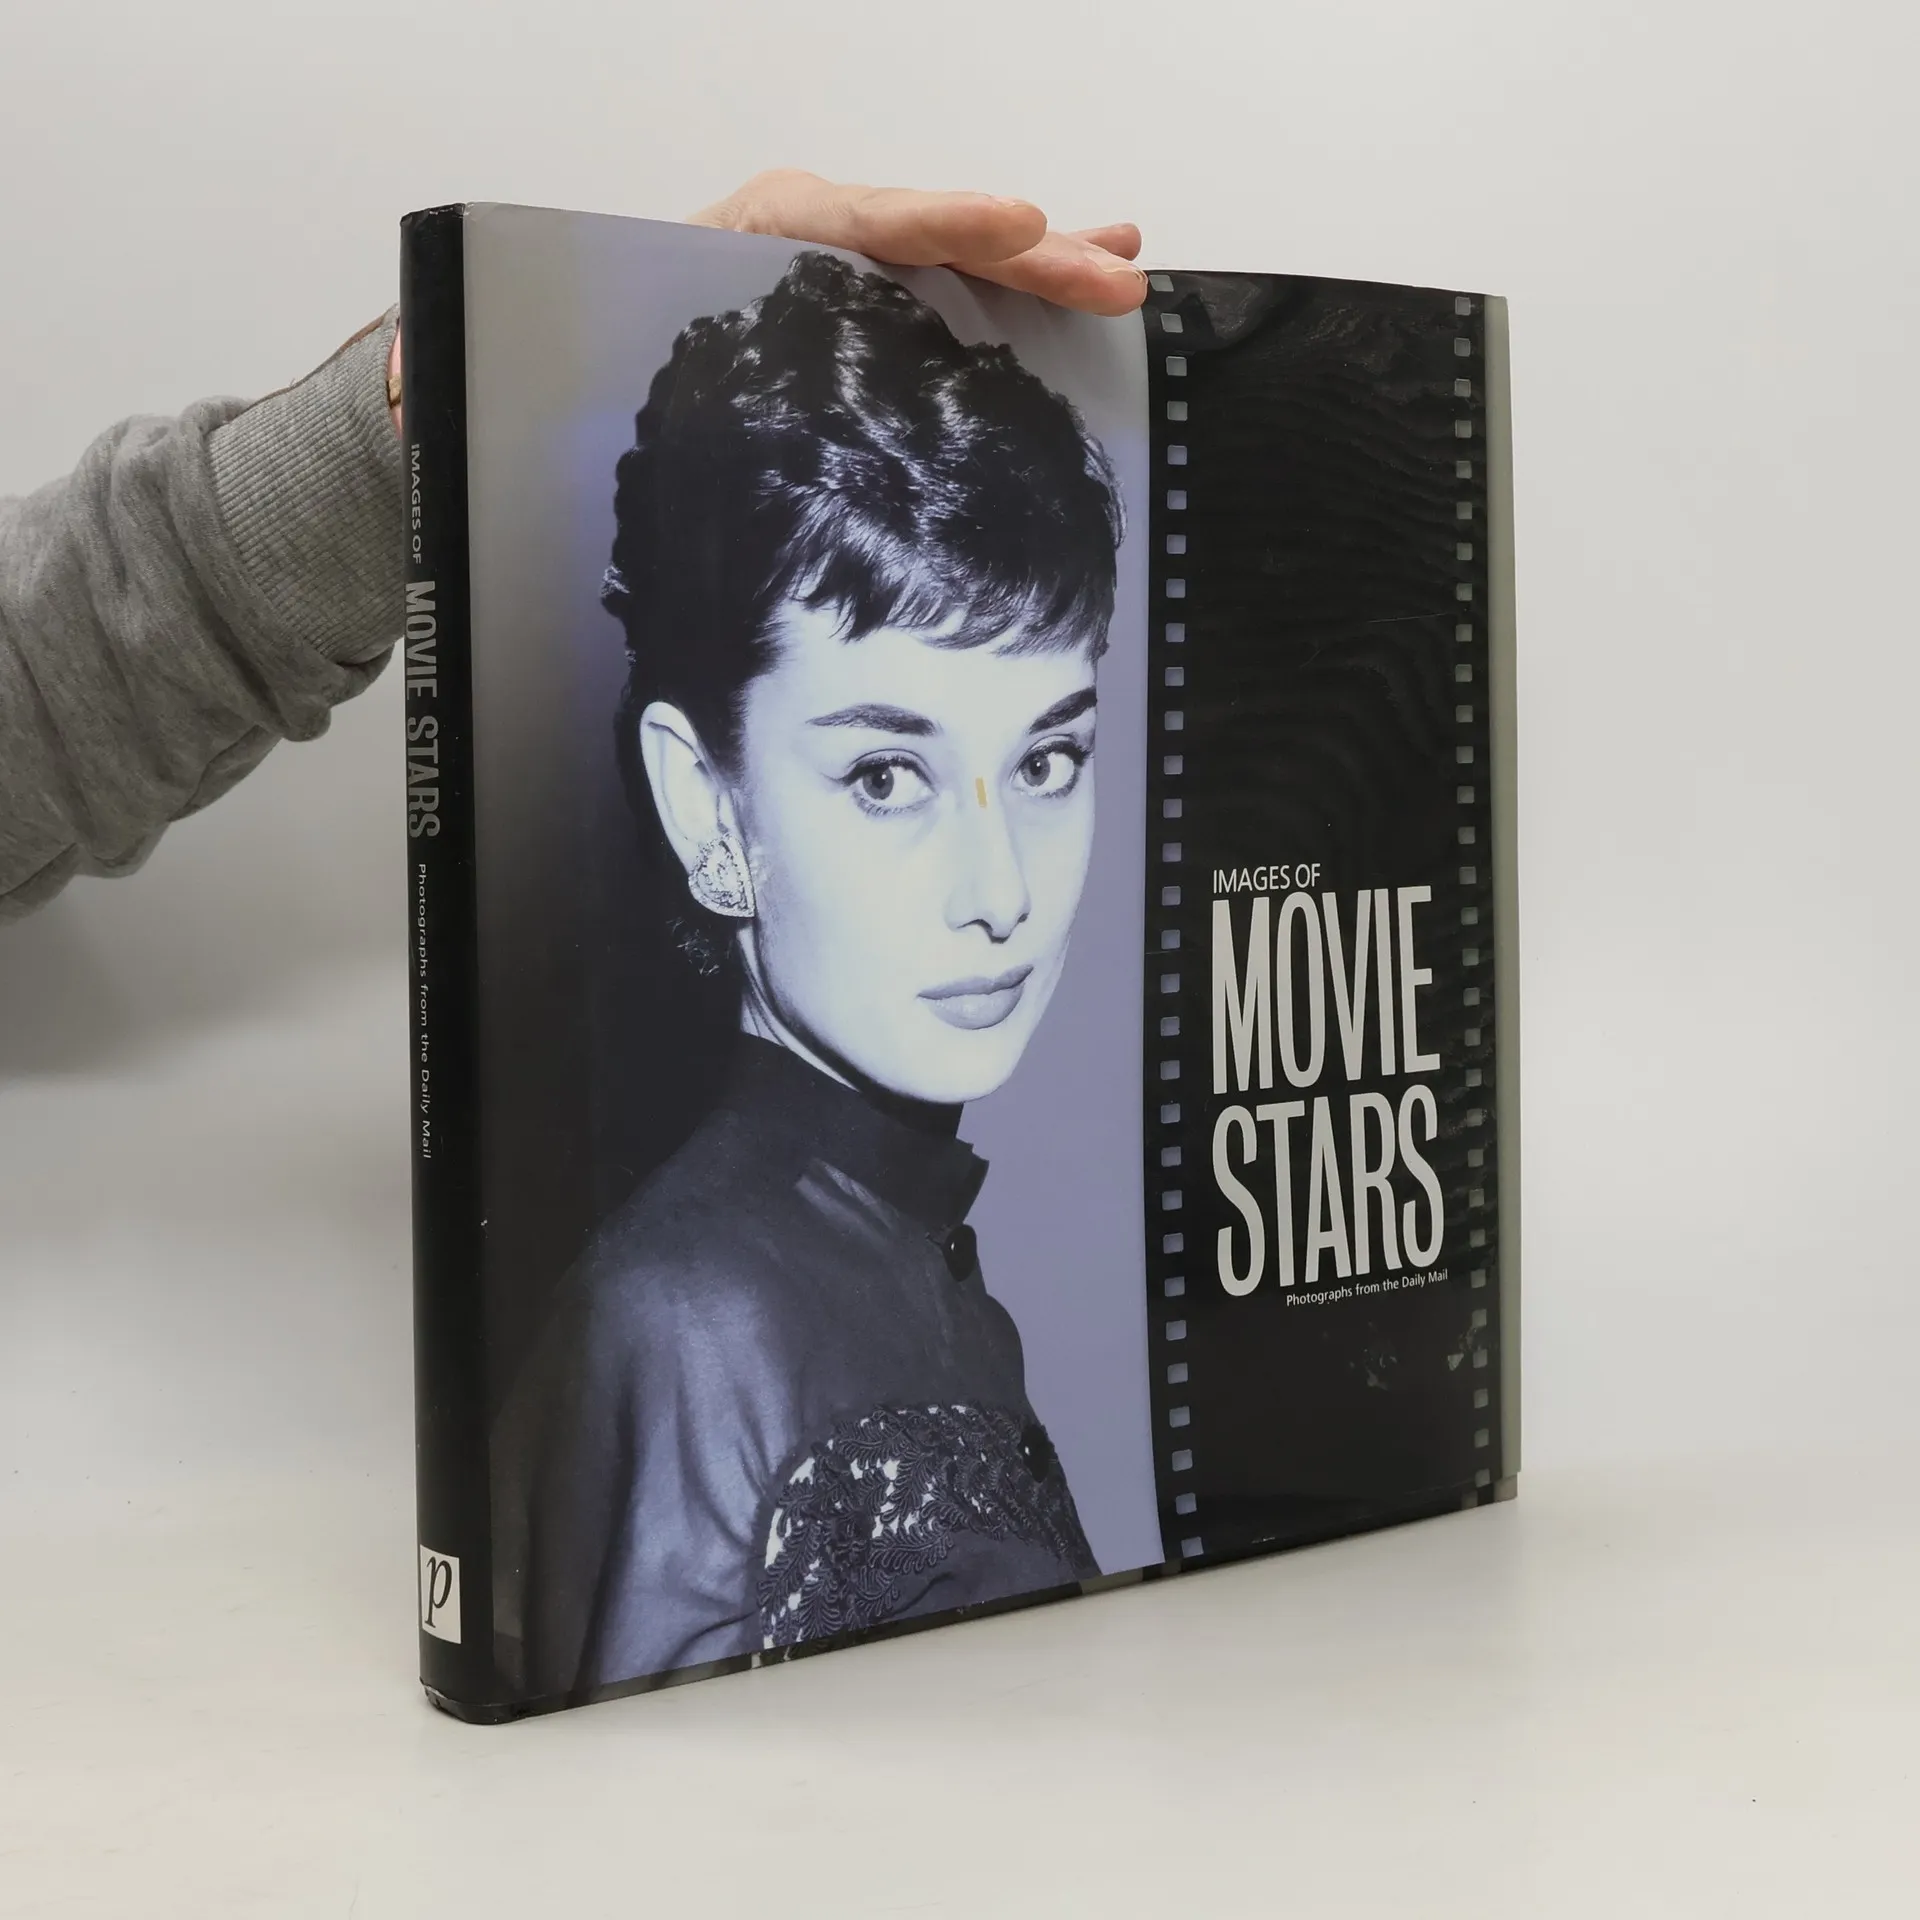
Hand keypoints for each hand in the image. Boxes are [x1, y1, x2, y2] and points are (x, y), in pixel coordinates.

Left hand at [387, 172, 1144, 435]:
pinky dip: (1012, 300)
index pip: (838, 220)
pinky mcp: (851, 332)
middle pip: (918, 234)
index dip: (927, 220)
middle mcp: (786, 255)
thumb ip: (480, 366)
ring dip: (1040, 269)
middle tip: (1109, 269)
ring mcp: (828, 290)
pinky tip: (1078, 302)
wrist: (530, 399)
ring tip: (1124, 271)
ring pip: (947, 265)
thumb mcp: (509, 362)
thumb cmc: (535, 378)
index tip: (1006, 223)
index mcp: (726, 247)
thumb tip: (423, 378)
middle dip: (1019, 248)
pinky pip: (943, 306)